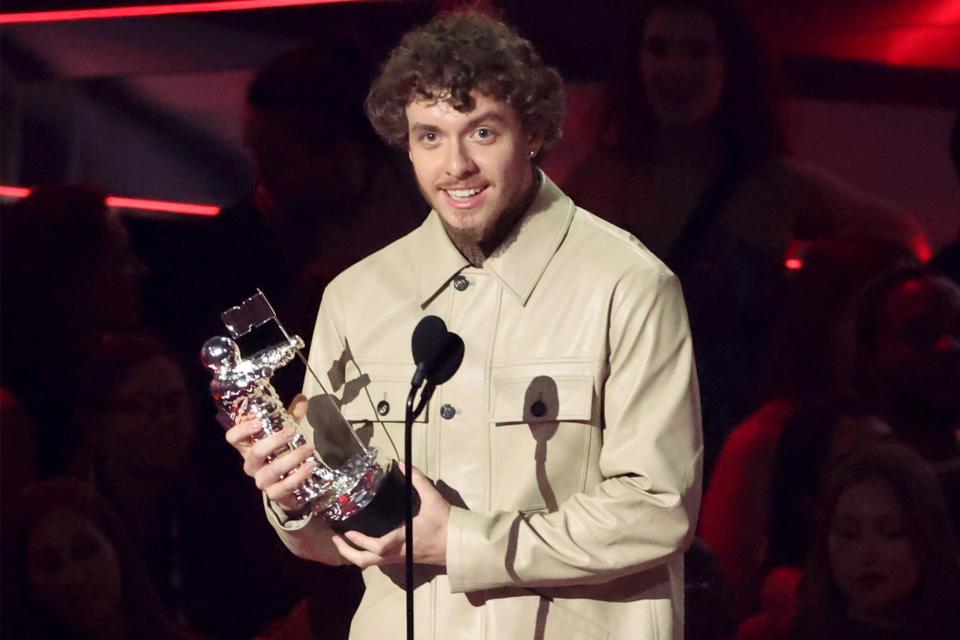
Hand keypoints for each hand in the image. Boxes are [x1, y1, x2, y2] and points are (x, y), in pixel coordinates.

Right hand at [224, 394, 316, 512]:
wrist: (290, 486)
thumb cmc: (283, 453)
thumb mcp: (286, 433)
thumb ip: (292, 416)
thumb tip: (302, 397)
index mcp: (248, 447)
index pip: (233, 438)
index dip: (242, 429)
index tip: (259, 421)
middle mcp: (252, 465)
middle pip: (255, 453)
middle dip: (274, 441)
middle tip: (292, 431)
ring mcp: (262, 481)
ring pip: (272, 470)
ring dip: (292, 458)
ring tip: (309, 448)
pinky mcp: (275, 494)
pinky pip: (284, 487)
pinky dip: (299, 476)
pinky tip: (310, 465)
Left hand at [331, 464, 449, 567]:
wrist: (461, 545)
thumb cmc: (447, 523)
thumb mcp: (433, 498)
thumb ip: (418, 480)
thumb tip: (401, 463)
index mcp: (403, 539)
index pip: (377, 547)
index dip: (360, 541)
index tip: (348, 531)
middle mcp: (398, 553)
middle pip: (366, 562)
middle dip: (347, 553)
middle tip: (336, 539)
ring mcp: (400, 559)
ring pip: (371, 565)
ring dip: (355, 555)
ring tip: (345, 542)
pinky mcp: (404, 560)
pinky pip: (379, 562)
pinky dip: (366, 555)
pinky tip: (364, 544)